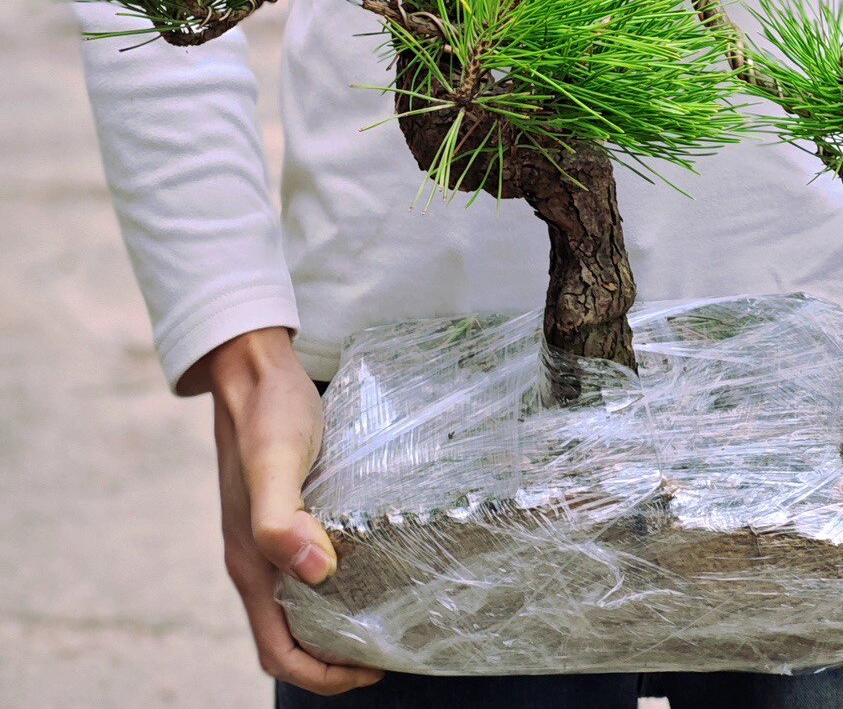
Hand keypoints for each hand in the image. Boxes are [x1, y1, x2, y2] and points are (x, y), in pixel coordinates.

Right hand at [206, 328, 383, 695]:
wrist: (253, 368)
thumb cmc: (266, 413)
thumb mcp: (275, 462)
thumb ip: (281, 520)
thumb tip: (317, 573)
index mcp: (250, 562)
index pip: (279, 650)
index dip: (322, 674)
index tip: (373, 668)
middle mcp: (256, 558)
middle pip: (291, 636)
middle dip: (335, 658)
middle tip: (391, 648)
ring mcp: (269, 535)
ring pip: (300, 603)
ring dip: (337, 622)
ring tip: (388, 615)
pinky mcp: (287, 509)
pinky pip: (308, 565)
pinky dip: (337, 583)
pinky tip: (373, 562)